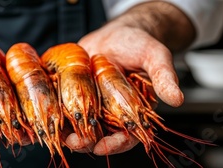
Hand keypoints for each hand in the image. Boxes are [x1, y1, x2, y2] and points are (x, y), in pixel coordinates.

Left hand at [66, 1, 194, 154]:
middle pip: (97, 135)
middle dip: (85, 141)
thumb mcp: (154, 56)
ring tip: (58, 131)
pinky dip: (52, 111)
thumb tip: (177, 98)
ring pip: (76, 125)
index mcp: (132, 113)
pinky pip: (60, 107)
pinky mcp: (70, 94)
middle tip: (75, 141)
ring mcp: (88, 105)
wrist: (116, 33)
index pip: (125, 137)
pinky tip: (45, 110)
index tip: (102, 147)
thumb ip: (164, 76)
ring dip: (66, 131)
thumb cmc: (138, 45)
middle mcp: (108, 113)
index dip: (114, 145)